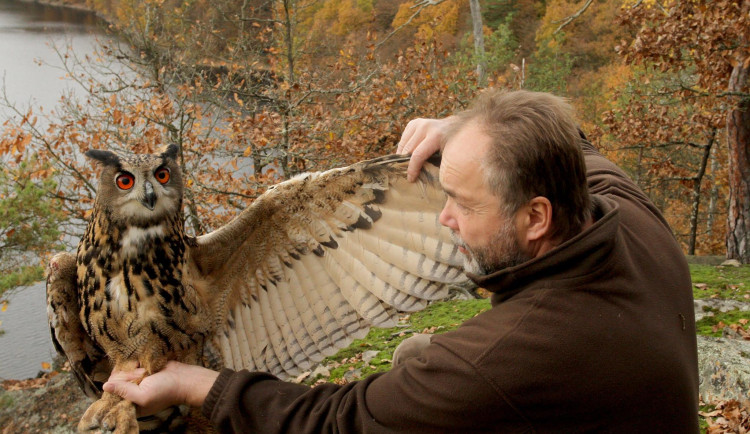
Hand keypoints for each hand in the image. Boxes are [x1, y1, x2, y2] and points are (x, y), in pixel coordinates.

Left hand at [103, 361, 218, 416]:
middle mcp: (132, 393)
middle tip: (140, 377)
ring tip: (145, 372)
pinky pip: (132, 364)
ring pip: (124, 371)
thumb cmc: (165, 390)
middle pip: (116, 381)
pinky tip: (144, 365)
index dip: (114, 387)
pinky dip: (136, 362)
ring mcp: (138, 380)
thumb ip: (123, 391)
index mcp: (131, 404)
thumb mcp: (143, 395)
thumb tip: (105, 386)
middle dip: (126, 377)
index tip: (122, 382)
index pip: (112, 395)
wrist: (184, 378)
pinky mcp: (144, 370)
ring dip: (133, 369)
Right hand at [397, 117, 454, 181]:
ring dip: (403, 157)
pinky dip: (403, 149)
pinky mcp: (413, 123)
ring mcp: (419, 123)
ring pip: (403, 145)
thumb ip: (436, 165)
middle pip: (408, 150)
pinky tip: (408, 155)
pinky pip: (403, 139)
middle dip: (406, 164)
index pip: (418, 155)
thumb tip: (424, 180)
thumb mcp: (447, 156)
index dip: (412, 169)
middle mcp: (426, 127)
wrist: (454, 128)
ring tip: (406, 166)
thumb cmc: (452, 147)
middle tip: (407, 175)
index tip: (411, 179)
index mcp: (436, 135)